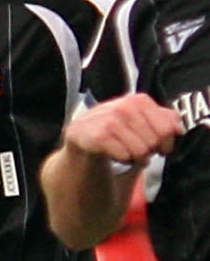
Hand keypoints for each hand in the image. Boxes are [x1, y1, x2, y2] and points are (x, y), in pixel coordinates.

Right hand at [65, 93, 181, 164]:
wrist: (82, 134)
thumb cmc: (118, 127)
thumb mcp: (142, 118)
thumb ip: (165, 119)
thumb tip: (178, 130)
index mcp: (139, 100)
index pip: (167, 129)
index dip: (167, 143)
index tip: (160, 148)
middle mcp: (124, 106)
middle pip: (153, 142)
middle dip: (149, 151)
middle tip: (138, 150)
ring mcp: (109, 120)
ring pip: (140, 150)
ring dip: (135, 158)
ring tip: (127, 152)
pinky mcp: (97, 135)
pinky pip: (123, 155)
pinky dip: (122, 159)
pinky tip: (115, 154)